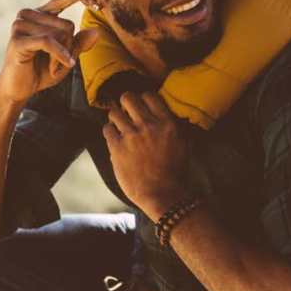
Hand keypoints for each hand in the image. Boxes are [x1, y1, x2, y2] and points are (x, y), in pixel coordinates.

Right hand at [0, 0, 98, 104]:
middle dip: (68, 48)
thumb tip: (96, 32)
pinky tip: (66, 64)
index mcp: (39, 16)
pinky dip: (60, 54)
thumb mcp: (65, 57)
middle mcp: (27, 16)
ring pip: (59, 34)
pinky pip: (49, 42)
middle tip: (58, 63)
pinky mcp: (18, 40)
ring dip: (61, 55)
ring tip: (51, 66)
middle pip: (67, 25)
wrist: (18, 89)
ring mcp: (20, 26)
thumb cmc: (41, 71)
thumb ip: (79, 44)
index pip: (58, 1)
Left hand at [103, 92, 190, 217]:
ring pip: (114, 112)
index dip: (142, 99)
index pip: (149, 96)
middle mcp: (148, 126)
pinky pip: (106, 129)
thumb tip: (165, 115)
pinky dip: (109, 132)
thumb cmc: (176, 172)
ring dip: (115, 118)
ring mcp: (132, 136)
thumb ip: (174, 126)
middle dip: (125, 103)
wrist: (165, 194)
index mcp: (167, 123)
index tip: (140, 106)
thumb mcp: (184, 143)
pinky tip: (114, 139)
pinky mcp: (118, 148)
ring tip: (118, 126)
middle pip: (128, 98)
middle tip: (126, 111)